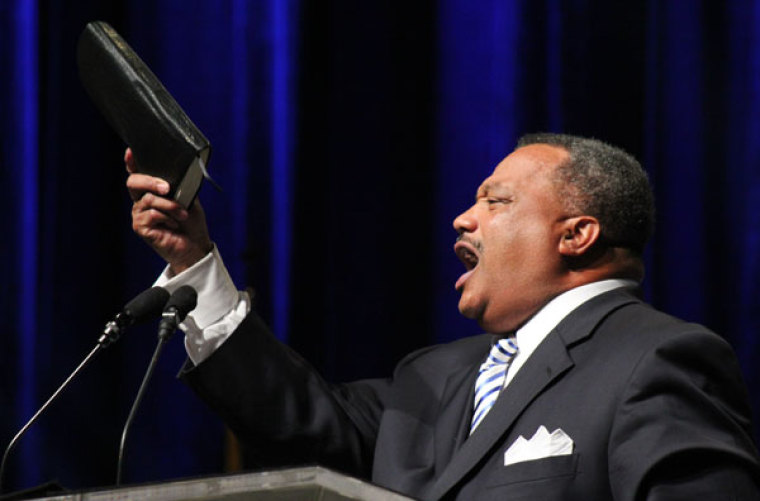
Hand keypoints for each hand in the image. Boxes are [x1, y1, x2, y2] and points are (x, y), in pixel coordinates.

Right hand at [125, 148, 212, 273]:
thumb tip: (177, 174)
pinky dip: (167, 218)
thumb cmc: (191, 222)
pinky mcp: (140, 226)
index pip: (138, 173)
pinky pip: (151, 214)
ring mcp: (139, 213)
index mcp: (152, 190)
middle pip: (134, 182)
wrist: (195, 245)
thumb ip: (179, 185)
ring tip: (182, 215)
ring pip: (148, 199)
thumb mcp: (188, 198)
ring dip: (170, 206)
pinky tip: (173, 225)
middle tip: (167, 188)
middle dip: (151, 182)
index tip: (130, 152)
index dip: (131, 162)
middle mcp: (141, 200)